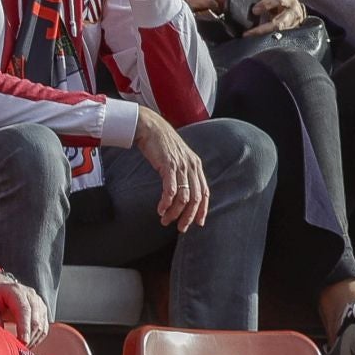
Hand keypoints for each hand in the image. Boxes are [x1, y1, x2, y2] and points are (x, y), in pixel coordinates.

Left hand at [0, 272, 48, 344]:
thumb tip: (3, 336)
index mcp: (15, 290)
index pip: (24, 309)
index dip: (24, 327)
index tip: (23, 343)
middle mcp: (30, 294)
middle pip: (35, 319)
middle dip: (29, 338)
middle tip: (18, 352)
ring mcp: (38, 302)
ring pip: (42, 325)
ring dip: (33, 340)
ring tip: (21, 350)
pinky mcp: (41, 309)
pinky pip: (44, 327)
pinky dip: (37, 338)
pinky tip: (27, 344)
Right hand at [133, 107, 209, 231]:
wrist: (150, 127)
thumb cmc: (161, 144)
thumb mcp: (177, 158)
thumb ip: (182, 172)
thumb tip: (181, 191)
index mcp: (196, 165)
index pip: (205, 192)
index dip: (202, 210)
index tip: (198, 223)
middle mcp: (192, 166)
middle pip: (196, 198)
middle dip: (189, 216)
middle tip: (180, 227)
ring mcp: (181, 166)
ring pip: (184, 197)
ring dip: (174, 212)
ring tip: (165, 220)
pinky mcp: (169, 165)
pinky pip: (171, 189)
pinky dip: (166, 202)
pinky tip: (160, 209)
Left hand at [244, 0, 305, 35]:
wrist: (295, 11)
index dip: (266, 4)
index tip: (254, 10)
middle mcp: (292, 13)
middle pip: (280, 22)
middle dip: (265, 27)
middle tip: (249, 31)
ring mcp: (291, 26)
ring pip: (279, 33)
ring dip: (264, 35)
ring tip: (250, 36)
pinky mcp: (289, 35)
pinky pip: (278, 39)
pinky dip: (267, 40)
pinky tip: (256, 41)